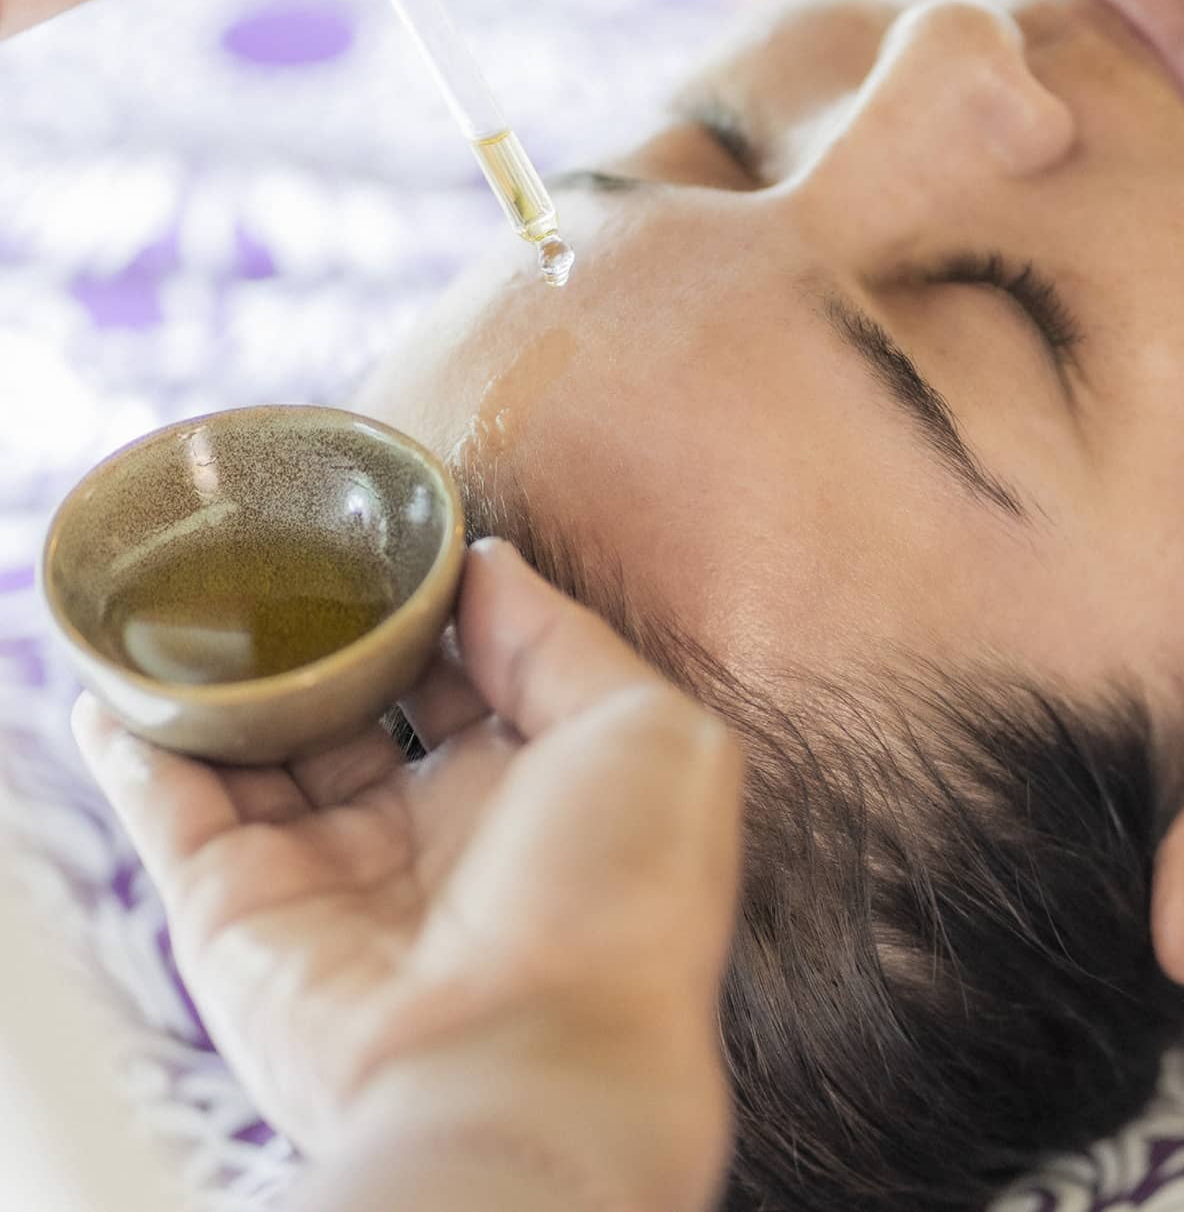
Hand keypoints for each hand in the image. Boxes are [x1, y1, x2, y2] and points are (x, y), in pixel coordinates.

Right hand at [75, 539, 742, 1211]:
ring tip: (197, 598)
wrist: (527, 1068)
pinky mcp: (239, 912)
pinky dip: (134, 748)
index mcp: (535, 787)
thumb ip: (563, 638)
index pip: (474, 672)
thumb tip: (488, 563)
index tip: (395, 539)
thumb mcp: (643, 732)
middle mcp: (431, 830)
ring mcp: (330, 872)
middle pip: (361, 707)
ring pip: (260, 752)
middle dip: (327, 639)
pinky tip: (115, 684)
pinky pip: (172, 810)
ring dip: (226, 682)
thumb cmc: (617, 898)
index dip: (438, 608)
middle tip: (289, 556)